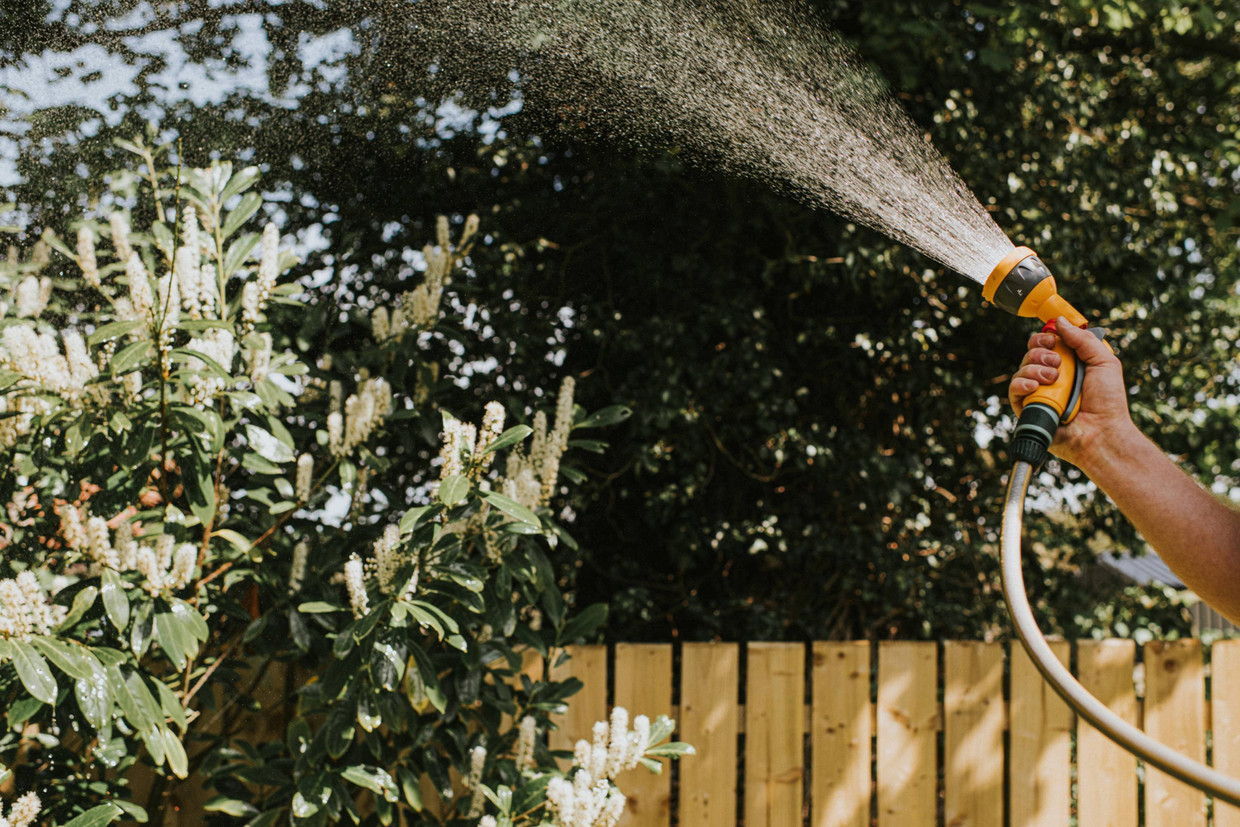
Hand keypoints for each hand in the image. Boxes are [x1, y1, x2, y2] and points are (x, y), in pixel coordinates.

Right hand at [1008, 316, 1133, 468]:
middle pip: (1031, 353)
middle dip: (1040, 352)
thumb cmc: (1108, 402)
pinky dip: (1021, 384)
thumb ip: (1083, 339)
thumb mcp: (1104, 362)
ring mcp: (1039, 393)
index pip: (1046, 344)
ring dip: (1035, 368)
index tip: (1052, 339)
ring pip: (1022, 369)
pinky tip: (1034, 387)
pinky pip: (1014, 390)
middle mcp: (1051, 378)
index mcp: (1068, 365)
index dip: (1045, 338)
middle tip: (1056, 362)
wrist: (1102, 432)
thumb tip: (1059, 321)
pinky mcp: (1028, 409)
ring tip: (1052, 379)